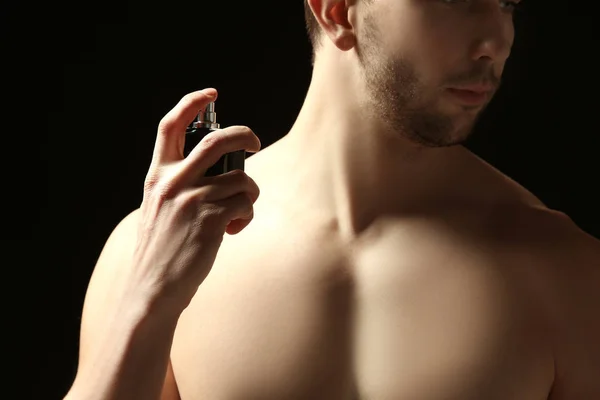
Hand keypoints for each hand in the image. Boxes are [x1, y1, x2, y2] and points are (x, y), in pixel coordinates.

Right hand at [133, 88, 260, 311]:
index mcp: (157, 176)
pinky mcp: (211, 219)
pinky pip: (245, 203)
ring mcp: (192, 200)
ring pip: (241, 178)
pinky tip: (232, 230)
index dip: (191, 103)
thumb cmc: (162, 249)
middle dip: (244, 135)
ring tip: (235, 214)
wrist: (153, 289)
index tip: (211, 93)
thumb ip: (181, 185)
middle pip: (218, 140)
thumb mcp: (160, 208)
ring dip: (248, 193)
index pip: (170, 126)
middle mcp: (173, 182)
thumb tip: (225, 169)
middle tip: (255, 142)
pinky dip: (246, 215)